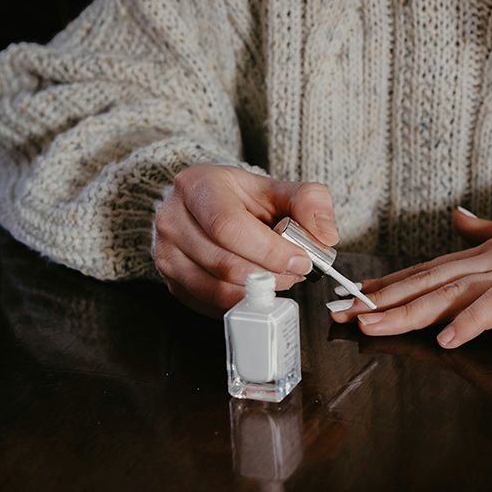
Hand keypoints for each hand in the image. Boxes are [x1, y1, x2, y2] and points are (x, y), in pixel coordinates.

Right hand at [152, 164, 339, 315]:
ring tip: (280, 278)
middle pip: (224, 263)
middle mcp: (173, 219)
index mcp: (197, 186)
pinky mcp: (172, 282)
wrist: (208, 206)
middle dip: (270, 275)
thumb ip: (310, 202)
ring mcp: (166, 253)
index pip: (229, 227)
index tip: (301, 260)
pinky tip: (259, 287)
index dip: (270, 251)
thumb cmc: (243, 199)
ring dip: (259, 293)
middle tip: (297, 272)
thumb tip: (325, 236)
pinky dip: (243, 302)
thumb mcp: (279, 188)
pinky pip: (211, 305)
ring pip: (217, 289)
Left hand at [331, 202, 491, 348]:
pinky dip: (469, 321)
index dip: (389, 284)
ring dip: (409, 310)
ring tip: (372, 323)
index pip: (428, 270)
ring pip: (450, 293)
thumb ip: (489, 231)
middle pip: (427, 282)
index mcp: (488, 253)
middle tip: (340, 313)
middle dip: (381, 300)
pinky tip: (446, 337)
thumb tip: (458, 218)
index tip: (353, 296)